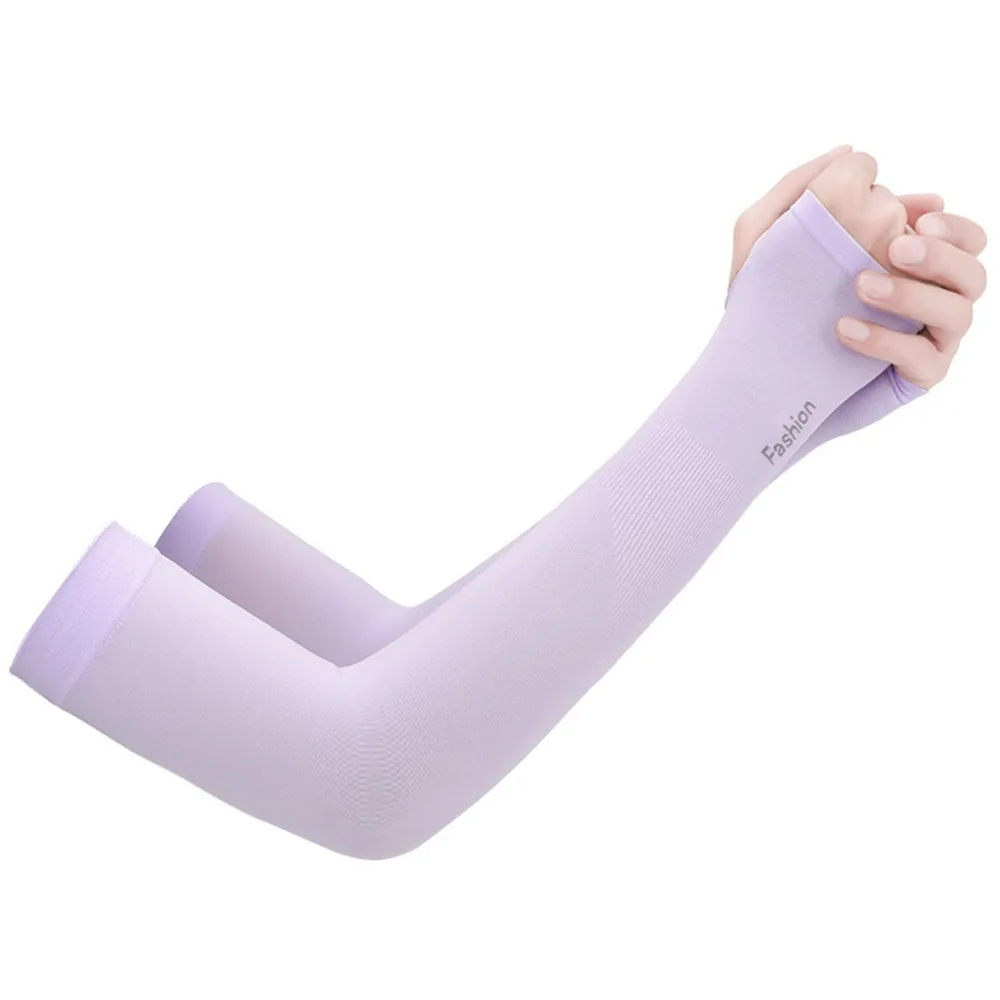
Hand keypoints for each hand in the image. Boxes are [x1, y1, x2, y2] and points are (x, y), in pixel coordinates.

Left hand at [731, 147, 987, 392]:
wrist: (753, 379)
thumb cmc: (767, 307)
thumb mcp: (764, 245)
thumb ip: (798, 192)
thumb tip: (851, 153)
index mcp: (909, 264)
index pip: (957, 234)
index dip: (948, 225)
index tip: (913, 216)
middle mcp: (928, 299)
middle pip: (972, 268)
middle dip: (944, 252)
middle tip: (896, 245)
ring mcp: (926, 340)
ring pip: (959, 311)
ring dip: (915, 293)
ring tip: (862, 284)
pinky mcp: (913, 379)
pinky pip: (923, 360)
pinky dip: (887, 341)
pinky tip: (844, 328)